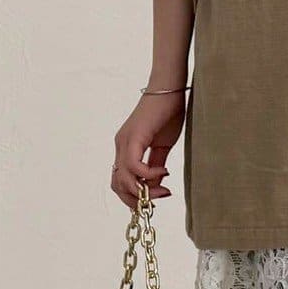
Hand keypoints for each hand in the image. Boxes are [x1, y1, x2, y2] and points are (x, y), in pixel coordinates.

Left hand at [111, 89, 185, 208]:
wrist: (170, 89)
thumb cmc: (168, 113)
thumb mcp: (162, 147)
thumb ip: (156, 166)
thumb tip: (154, 186)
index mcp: (126, 148)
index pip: (121, 181)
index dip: (136, 196)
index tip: (158, 198)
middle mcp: (120, 146)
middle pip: (117, 185)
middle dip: (137, 199)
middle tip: (159, 199)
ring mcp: (124, 142)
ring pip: (123, 179)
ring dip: (145, 191)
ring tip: (164, 190)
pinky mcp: (134, 138)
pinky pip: (134, 166)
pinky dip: (149, 176)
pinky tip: (164, 173)